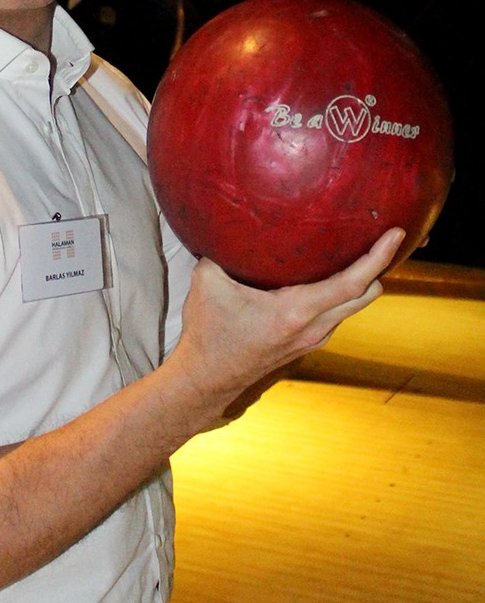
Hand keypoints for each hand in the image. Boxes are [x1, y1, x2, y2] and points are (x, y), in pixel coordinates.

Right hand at [170, 227, 403, 427]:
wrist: (206, 380)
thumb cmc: (207, 333)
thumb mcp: (207, 283)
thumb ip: (220, 251)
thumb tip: (222, 222)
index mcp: (295, 312)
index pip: (351, 284)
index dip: (377, 257)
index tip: (396, 234)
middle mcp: (313, 329)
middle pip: (367, 295)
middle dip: (380, 266)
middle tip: (385, 236)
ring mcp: (312, 340)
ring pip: (353, 307)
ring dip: (362, 282)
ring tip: (361, 253)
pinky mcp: (305, 345)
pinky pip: (336, 314)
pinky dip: (342, 295)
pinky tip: (328, 278)